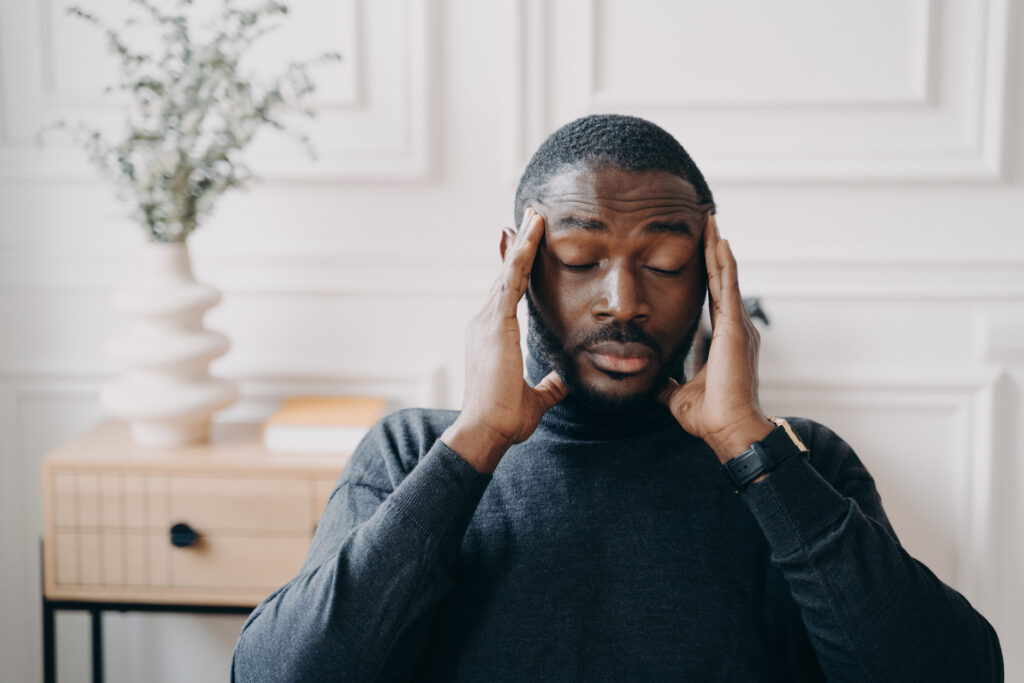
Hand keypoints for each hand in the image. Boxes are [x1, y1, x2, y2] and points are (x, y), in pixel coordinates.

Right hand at [442, 208, 567, 472]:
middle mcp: (484, 322)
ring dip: (523, 241)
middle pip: (505, 275)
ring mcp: (487, 320)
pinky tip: (533, 233)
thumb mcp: (535, 398)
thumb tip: (564, 381)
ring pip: (509, 271)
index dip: (516, 268)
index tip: (523, 245)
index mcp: (491, 336)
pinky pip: (512, 279)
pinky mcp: (496, 323)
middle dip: (519, 245)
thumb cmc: (504, 419)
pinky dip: (523, 254)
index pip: (506, 293)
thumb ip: (550, 385)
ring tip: (535, 214)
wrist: (486, 430)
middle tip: (531, 215)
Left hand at [657, 215, 772, 462]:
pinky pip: (728, 288)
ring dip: (717, 249)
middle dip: (713, 251)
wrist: (728, 429)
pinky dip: (724, 264)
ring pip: (725, 277)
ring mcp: (738, 326)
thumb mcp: (678, 394)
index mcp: (723, 338)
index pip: (712, 296)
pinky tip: (721, 243)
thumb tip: (651, 382)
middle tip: (708, 223)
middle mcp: (734, 327)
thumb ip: (667, 384)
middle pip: (721, 279)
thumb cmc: (709, 416)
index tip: (701, 250)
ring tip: (712, 223)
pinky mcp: (735, 328)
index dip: (707, 272)